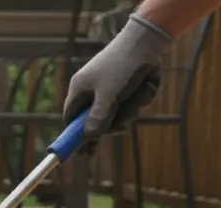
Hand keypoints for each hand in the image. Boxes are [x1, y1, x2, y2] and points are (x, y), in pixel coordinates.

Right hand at [63, 14, 172, 144]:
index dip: (77, 136)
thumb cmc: (122, 66)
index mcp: (81, 90)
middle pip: (97, 121)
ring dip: (131, 110)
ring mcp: (111, 90)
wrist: (148, 41)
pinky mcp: (128, 89)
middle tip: (122, 126)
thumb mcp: (109, 95)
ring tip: (137, 96)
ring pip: (118, 115)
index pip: (72, 120)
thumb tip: (90, 138)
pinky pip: (132, 105)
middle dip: (113, 123)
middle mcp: (94, 91)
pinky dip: (140, 99)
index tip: (83, 153)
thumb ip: (99, 118)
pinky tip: (144, 86)